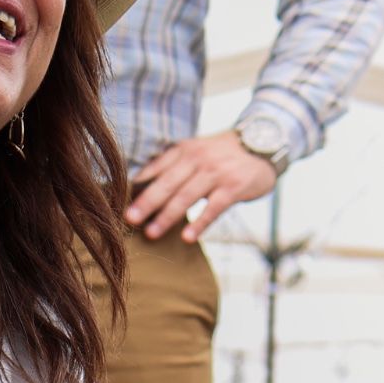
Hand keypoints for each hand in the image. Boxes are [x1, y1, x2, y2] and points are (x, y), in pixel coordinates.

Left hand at [125, 130, 277, 242]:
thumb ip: (170, 166)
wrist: (263, 145)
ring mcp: (217, 172)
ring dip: (168, 216)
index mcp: (184, 150)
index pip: (156, 169)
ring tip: (151, 233)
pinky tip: (187, 237)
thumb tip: (138, 185)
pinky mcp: (234, 186)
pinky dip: (200, 223)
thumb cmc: (221, 156)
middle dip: (147, 203)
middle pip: (167, 183)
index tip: (120, 203)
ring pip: (187, 196)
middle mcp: (198, 158)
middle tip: (129, 219)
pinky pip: (214, 208)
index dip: (139, 187)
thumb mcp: (195, 152)